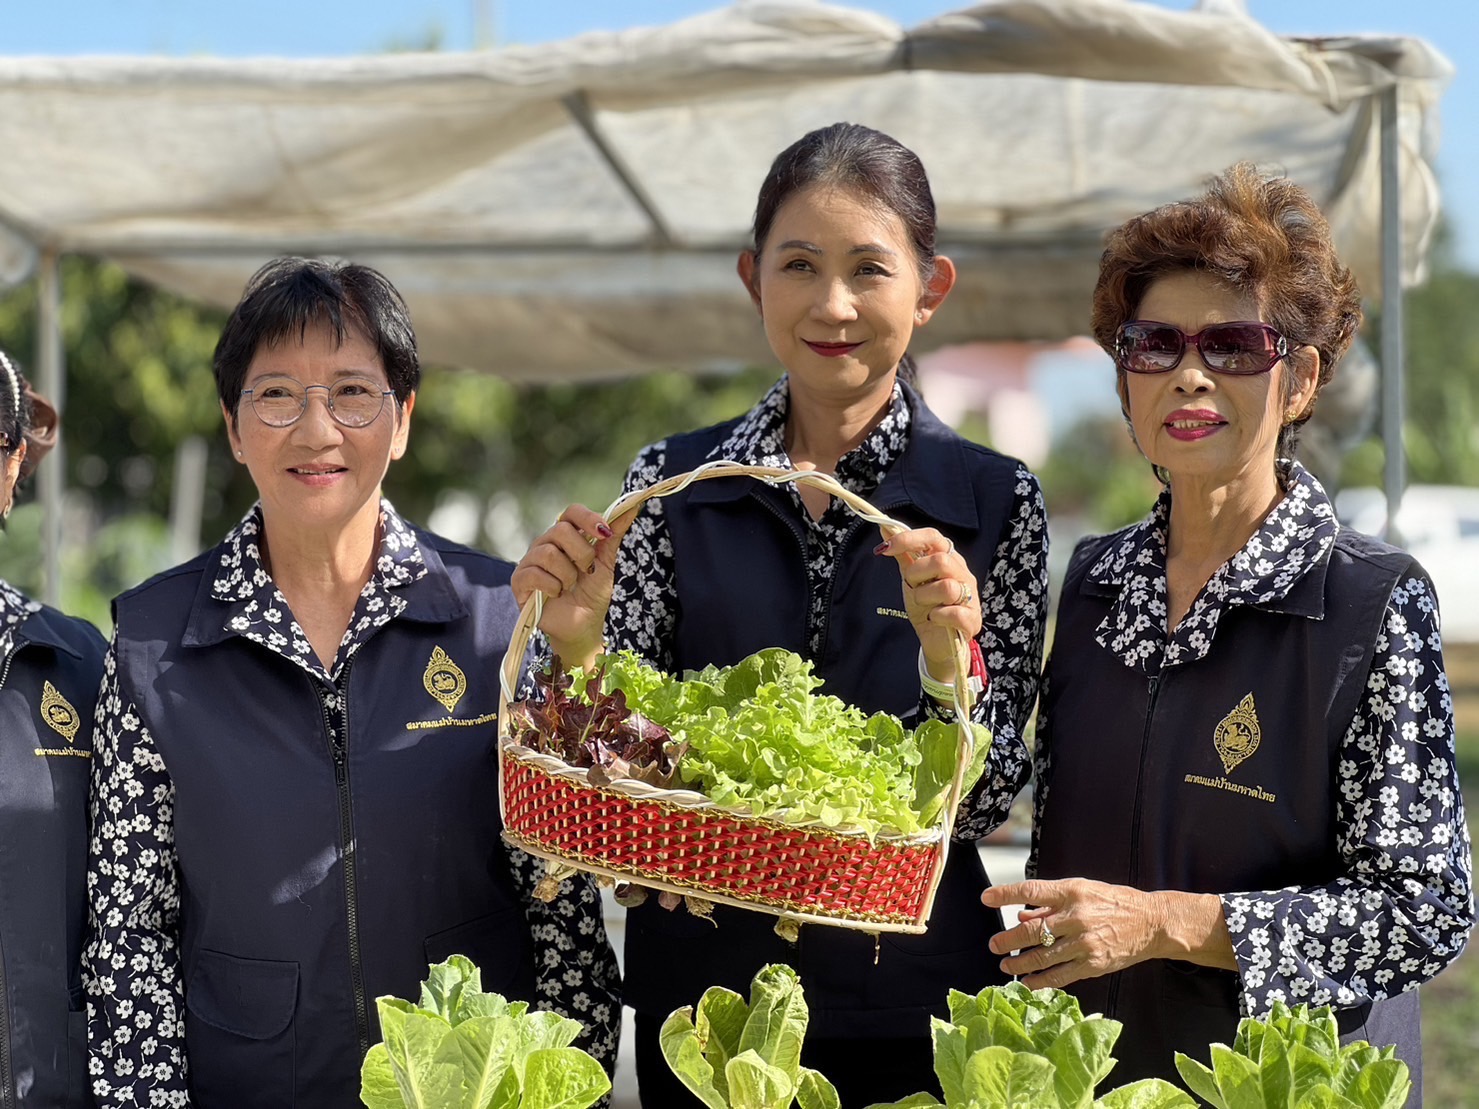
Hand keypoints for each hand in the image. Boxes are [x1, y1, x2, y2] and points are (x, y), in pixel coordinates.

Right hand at [511, 504, 635, 669]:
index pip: (572, 512)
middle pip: (560, 530)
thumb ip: (615, 535)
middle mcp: (546, 543)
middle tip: (586, 571)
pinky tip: (556, 594)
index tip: (605, 533)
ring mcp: (530, 561)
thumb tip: (631, 507)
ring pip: (548, 553)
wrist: (583, 624)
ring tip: (570, 586)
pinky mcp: (520, 581)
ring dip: (568, 574)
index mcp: (566, 536)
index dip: (588, 518)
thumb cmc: (592, 592)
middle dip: (582, 554)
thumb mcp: (607, 563)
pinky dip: (553, 587)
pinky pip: (535, 574)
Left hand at [875, 527, 980, 681]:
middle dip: (917, 574)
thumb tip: (885, 528)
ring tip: (924, 605)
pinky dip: (937, 616)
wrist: (935, 640)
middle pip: (941, 561)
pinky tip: (934, 618)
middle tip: (912, 586)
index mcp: (949, 558)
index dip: (909, 539)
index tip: (886, 548)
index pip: (934, 537)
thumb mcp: (911, 578)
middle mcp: (963, 573)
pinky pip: (954, 612)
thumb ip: (903, 555)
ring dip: (925, 597)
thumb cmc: (926, 605)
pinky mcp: (973, 619)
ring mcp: (971, 596)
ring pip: (947, 587)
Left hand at [981, 879, 1234, 988]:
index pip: (1031, 891)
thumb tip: (1020, 915)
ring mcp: (1085, 943)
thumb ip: (1049, 904)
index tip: (985, 899)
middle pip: (1033, 930)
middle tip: (993, 945)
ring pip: (1043, 956)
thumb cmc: (1112, 901)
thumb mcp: (1081, 890)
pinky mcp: (1094, 964)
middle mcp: (1077, 916)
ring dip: (1020, 963)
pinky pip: (1061, 976)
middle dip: (1008, 939)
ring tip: (1005, 965)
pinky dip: (1041, 981)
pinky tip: (1027, 983)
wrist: (1151, 923)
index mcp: (1071, 892)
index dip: (1005, 894)